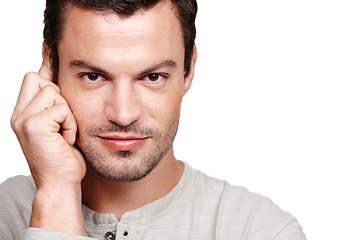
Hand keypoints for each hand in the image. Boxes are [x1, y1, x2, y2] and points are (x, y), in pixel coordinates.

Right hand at [11, 58, 85, 188]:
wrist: (61, 184)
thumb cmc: (65, 158)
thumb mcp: (60, 127)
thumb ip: (57, 104)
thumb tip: (61, 79)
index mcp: (23, 113)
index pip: (33, 79)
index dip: (46, 66)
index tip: (50, 48)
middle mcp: (19, 114)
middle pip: (39, 78)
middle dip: (58, 95)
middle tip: (63, 122)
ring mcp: (23, 119)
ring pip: (53, 91)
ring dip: (67, 112)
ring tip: (65, 133)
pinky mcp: (33, 125)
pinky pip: (62, 108)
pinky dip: (70, 124)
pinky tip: (66, 139)